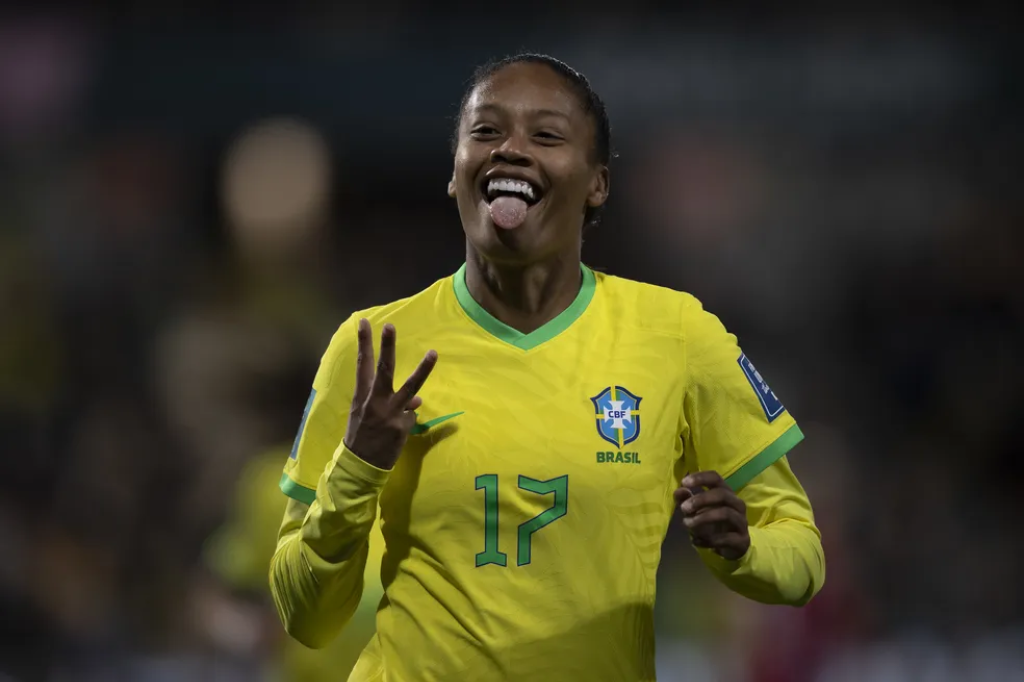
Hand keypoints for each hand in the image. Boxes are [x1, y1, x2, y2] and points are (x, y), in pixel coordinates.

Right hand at [343, 319, 437, 469]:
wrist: (360, 465)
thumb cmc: (361, 436)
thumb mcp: (364, 415)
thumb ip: (384, 401)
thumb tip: (416, 399)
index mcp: (361, 396)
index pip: (362, 365)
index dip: (363, 343)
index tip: (364, 322)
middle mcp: (375, 402)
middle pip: (384, 370)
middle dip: (387, 347)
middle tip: (390, 326)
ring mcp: (390, 413)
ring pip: (410, 388)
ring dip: (422, 370)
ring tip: (433, 352)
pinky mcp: (402, 427)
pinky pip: (411, 416)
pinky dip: (407, 420)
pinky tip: (397, 432)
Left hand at [674, 471, 749, 560]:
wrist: (730, 548)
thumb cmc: (711, 523)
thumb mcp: (696, 511)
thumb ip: (686, 500)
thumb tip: (679, 491)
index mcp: (725, 493)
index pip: (716, 478)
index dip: (700, 478)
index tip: (684, 482)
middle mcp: (736, 504)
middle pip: (722, 494)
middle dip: (701, 499)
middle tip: (683, 508)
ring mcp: (741, 522)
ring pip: (726, 514)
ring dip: (703, 518)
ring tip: (687, 524)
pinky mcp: (742, 540)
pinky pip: (727, 538)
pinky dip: (709, 540)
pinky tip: (696, 541)